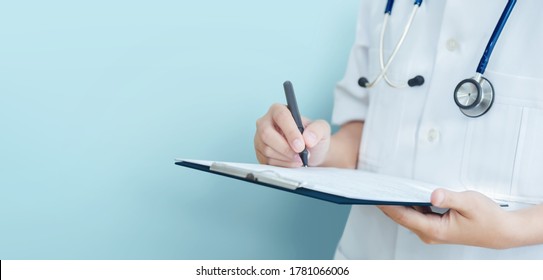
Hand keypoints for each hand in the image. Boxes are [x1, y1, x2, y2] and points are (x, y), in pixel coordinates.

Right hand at [254, 103, 330, 166]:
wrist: (310, 152)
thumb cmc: (313, 138)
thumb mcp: (322, 130)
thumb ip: (318, 129)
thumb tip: (308, 137)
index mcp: (278, 110)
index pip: (280, 116)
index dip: (290, 131)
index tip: (300, 145)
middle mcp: (265, 122)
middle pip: (267, 134)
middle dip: (285, 148)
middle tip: (300, 156)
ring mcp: (260, 138)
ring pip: (267, 149)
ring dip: (286, 158)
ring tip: (299, 159)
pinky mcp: (259, 153)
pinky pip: (266, 161)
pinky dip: (282, 164)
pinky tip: (291, 162)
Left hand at [378, 189, 516, 248]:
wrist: (501, 231)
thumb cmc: (488, 218)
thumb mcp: (469, 203)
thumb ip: (449, 198)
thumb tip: (433, 195)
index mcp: (434, 230)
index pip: (403, 216)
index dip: (387, 205)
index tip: (374, 195)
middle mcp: (429, 233)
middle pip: (401, 216)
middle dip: (387, 202)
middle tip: (373, 187)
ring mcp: (431, 231)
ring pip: (407, 215)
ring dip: (397, 203)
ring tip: (384, 187)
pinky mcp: (434, 226)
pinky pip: (416, 214)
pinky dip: (408, 204)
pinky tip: (402, 193)